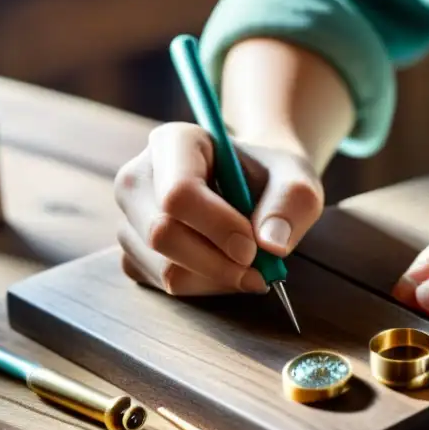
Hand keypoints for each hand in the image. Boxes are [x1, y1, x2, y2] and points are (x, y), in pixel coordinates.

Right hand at [114, 122, 323, 294]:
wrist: (259, 189)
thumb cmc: (274, 180)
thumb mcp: (299, 182)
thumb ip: (291, 205)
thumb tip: (271, 245)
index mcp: (174, 141)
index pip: (179, 193)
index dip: (218, 228)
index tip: (254, 247)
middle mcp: (138, 176)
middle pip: (161, 234)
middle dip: (217, 263)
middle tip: (259, 270)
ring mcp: (130, 216)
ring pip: (162, 267)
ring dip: (215, 279)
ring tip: (249, 267)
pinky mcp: (132, 251)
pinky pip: (159, 284)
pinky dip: (202, 288)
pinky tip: (226, 270)